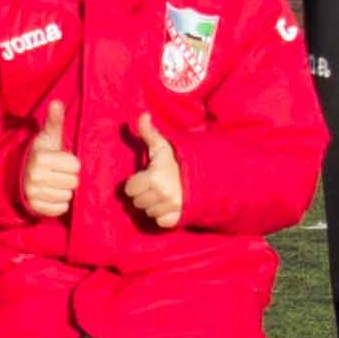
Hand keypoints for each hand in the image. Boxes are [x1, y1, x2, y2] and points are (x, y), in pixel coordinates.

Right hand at [20, 100, 79, 220]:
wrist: (17, 175)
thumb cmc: (39, 154)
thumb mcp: (47, 138)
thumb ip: (54, 121)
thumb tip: (57, 102)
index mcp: (40, 158)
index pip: (75, 165)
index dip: (70, 163)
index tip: (60, 161)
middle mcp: (35, 176)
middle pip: (73, 182)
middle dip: (68, 177)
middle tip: (57, 173)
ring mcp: (34, 194)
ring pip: (67, 196)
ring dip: (63, 190)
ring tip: (53, 183)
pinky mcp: (35, 208)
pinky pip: (61, 208)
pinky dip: (59, 203)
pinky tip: (50, 194)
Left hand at [122, 113, 186, 230]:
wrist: (209, 176)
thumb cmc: (179, 160)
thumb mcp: (163, 146)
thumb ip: (149, 132)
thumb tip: (142, 114)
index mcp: (154, 177)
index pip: (129, 189)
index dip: (135, 183)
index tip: (145, 178)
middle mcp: (162, 194)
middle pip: (137, 202)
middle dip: (143, 195)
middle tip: (155, 187)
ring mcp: (172, 207)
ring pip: (149, 212)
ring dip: (153, 206)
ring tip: (163, 195)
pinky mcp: (180, 218)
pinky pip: (161, 222)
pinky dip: (163, 217)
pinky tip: (169, 206)